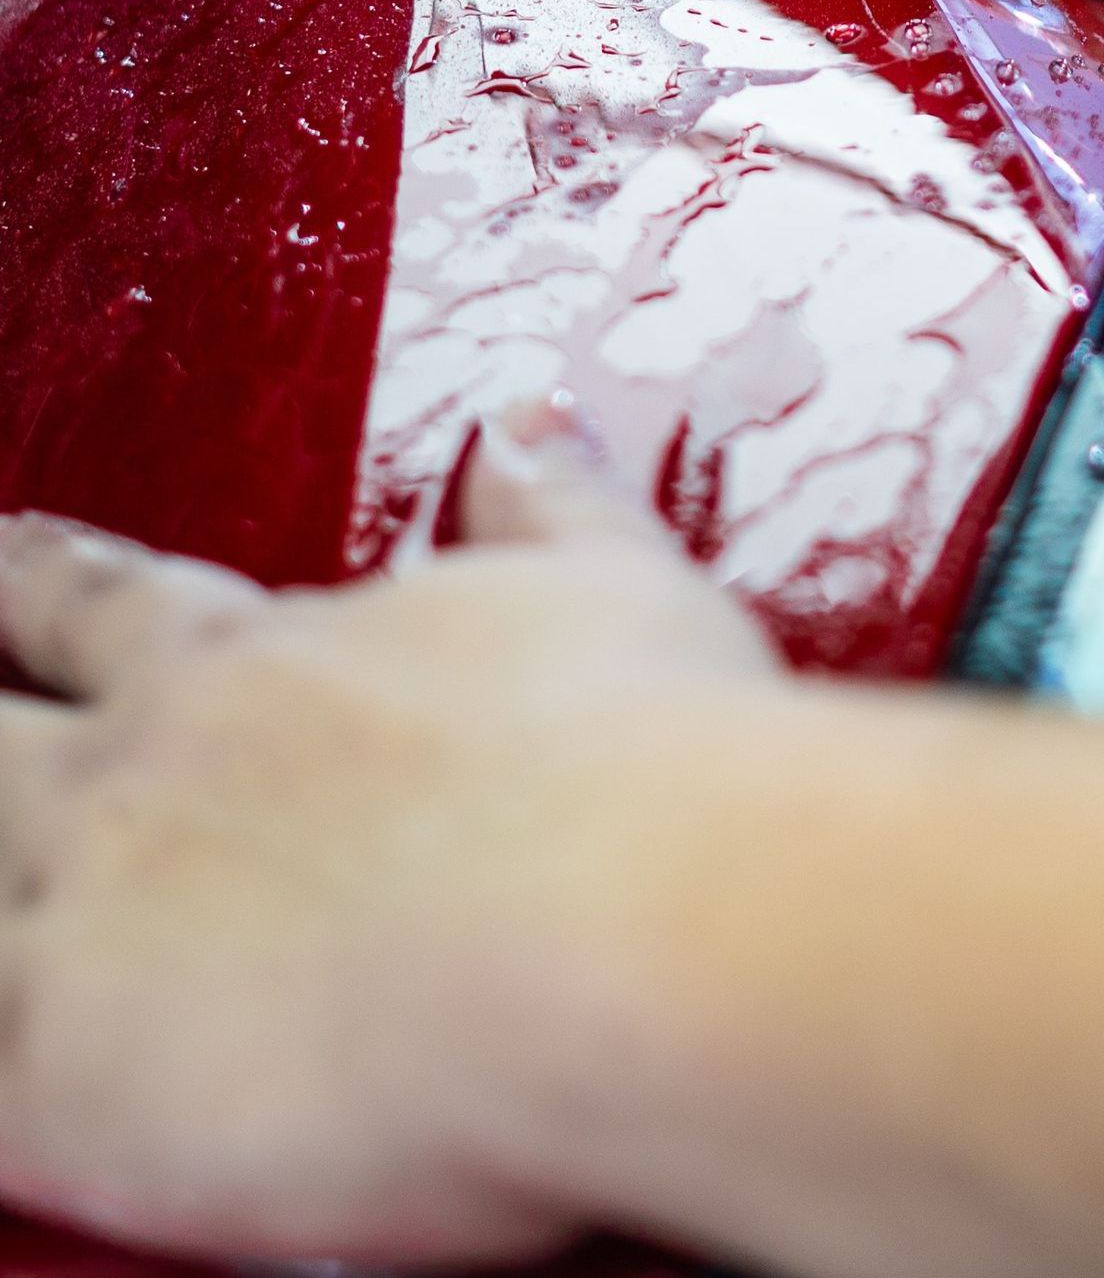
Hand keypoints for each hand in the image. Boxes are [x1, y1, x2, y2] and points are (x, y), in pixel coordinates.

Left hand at [0, 414, 776, 1265]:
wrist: (634, 913)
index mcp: (259, 660)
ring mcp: (90, 919)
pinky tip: (10, 1069)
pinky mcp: (69, 1076)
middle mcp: (150, 771)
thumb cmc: (641, 754)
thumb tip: (530, 426)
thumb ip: (549, 502)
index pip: (105, 599)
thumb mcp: (610, 582)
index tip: (13, 552)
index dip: (43, 577)